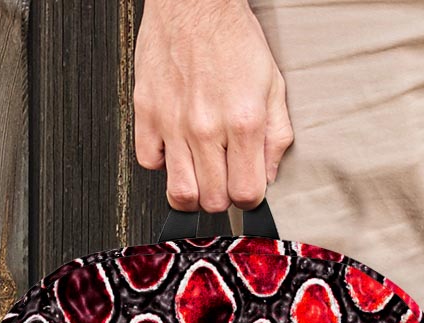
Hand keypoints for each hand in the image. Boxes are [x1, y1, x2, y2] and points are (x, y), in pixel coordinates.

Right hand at [134, 0, 293, 211]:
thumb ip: (276, 137)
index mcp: (243, 123)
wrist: (194, 1)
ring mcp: (173, 122)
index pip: (246, 194)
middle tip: (224, 178)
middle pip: (213, 201)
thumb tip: (269, 176)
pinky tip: (175, 149)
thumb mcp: (273, 87)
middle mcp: (206, 127)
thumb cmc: (233, 39)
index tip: (246, 188)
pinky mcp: (146, 111)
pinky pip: (148, 162)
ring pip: (180, 192)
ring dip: (193, 192)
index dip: (249, 198)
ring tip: (200, 175)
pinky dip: (162, 162)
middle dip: (222, 197)